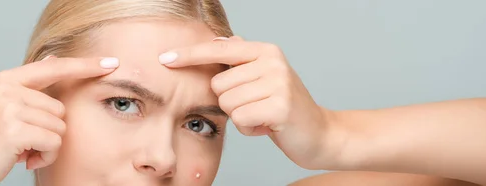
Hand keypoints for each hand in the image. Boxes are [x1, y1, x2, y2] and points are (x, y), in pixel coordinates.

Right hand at [0, 56, 118, 184]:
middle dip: (49, 131)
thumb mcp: (4, 106)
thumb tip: (52, 61)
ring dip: (47, 146)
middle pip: (61, 109)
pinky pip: (54, 143)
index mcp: (7, 80)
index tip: (110, 64)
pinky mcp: (15, 129)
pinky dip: (44, 156)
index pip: (54, 68)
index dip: (84, 66)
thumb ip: (29, 87)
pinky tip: (24, 158)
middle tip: (25, 143)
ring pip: (60, 127)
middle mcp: (8, 89)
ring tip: (22, 150)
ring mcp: (10, 108)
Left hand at [159, 36, 335, 168]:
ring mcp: (278, 82)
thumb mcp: (266, 77)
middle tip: (256, 107)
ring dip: (241, 117)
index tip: (164, 58)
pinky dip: (250, 129)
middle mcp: (272, 62)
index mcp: (265, 51)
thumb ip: (243, 59)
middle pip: (218, 84)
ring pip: (227, 103)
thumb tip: (221, 39)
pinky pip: (240, 119)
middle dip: (230, 102)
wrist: (320, 134)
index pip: (219, 48)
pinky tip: (268, 127)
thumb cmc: (285, 108)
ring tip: (263, 116)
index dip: (189, 54)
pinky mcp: (280, 106)